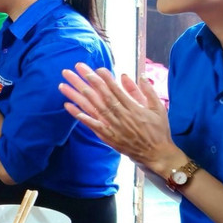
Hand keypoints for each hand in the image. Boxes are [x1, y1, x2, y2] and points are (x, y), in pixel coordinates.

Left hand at [59, 62, 185, 175]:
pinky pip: (92, 125)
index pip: (115, 90)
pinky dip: (81, 116)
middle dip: (87, 80)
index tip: (95, 68)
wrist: (157, 154)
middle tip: (76, 68)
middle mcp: (121, 116)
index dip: (104, 78)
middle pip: (100, 95)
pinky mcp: (108, 137)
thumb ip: (147, 91)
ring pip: (93, 108)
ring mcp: (113, 127)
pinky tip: (69, 107)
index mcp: (133, 108)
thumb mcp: (158, 108)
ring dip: (77, 95)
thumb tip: (136, 75)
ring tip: (64, 84)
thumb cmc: (158, 130)